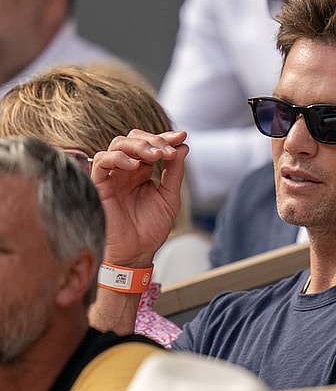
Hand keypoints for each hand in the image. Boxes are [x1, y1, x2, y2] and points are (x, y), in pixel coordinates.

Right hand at [91, 130, 188, 266]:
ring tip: (155, 156)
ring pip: (117, 145)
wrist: (136, 254)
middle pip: (133, 139)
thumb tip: (183, 146)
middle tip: (168, 151)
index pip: (150, 145)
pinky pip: (101, 162)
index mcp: (143, 172)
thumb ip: (174, 172)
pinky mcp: (98, 185)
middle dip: (153, 140)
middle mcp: (126, 171)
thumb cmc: (151, 229)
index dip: (165, 138)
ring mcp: (112, 176)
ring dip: (138, 146)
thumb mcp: (170, 198)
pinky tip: (136, 167)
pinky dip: (118, 158)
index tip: (181, 137)